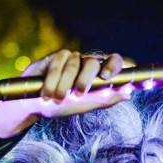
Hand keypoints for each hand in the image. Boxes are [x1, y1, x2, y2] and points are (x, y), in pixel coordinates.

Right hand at [0, 49, 129, 137]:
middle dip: (87, 78)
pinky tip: (47, 93)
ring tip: (57, 99)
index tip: (113, 76)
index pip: (115, 61)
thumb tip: (129, 93)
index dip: (117, 65)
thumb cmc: (63, 106)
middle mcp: (87, 63)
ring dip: (64, 85)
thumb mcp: (86, 105)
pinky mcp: (54, 57)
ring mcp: (71, 58)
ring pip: (74, 65)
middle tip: (79, 93)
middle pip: (94, 62)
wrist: (34, 106)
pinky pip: (57, 64)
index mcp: (99, 74)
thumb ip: (106, 99)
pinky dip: (52, 80)